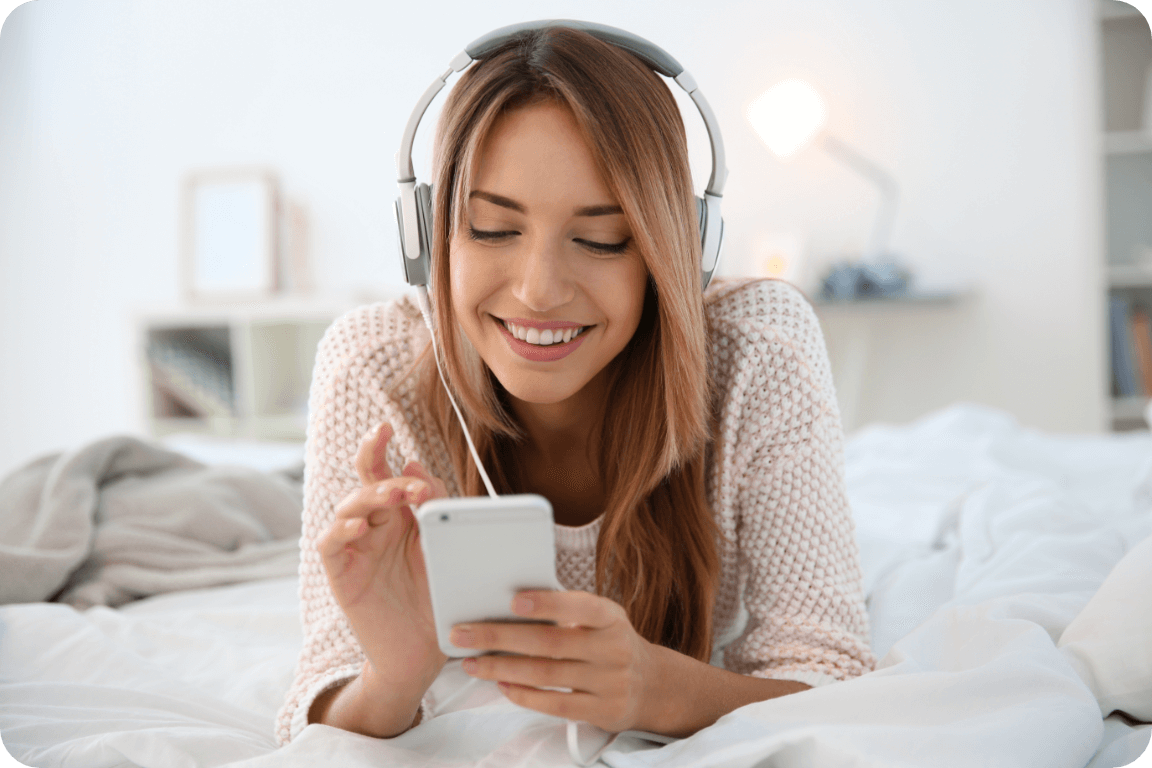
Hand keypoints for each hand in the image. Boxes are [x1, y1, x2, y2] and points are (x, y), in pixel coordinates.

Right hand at [319, 422, 449, 691]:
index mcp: (401, 517)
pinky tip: (359, 527)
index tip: (400, 437)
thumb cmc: (436, 599)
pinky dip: (341, 532)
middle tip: (388, 444)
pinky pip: (330, 545)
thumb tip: (415, 464)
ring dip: (369, 495)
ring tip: (394, 493)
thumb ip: (435, 508)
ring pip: (348, 508)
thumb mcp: (444, 549)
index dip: (387, 451)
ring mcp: (356, 549)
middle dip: (371, 456)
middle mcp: (376, 527)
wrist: (422, 655)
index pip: (388, 473)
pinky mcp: (342, 575)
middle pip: (365, 481)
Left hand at [450, 590, 662, 733]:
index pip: (581, 606)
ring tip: (471, 662)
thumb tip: (507, 606)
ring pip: (546, 675)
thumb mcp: (602, 619)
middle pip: (550, 643)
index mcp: (611, 617)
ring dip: (502, 668)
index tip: (512, 600)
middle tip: (462, 634)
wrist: (651, 685)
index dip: (547, 603)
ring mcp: (608, 683)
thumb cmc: (609, 641)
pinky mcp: (601, 712)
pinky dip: (524, 695)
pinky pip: (555, 705)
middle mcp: (613, 649)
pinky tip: (501, 684)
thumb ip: (568, 611)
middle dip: (500, 637)